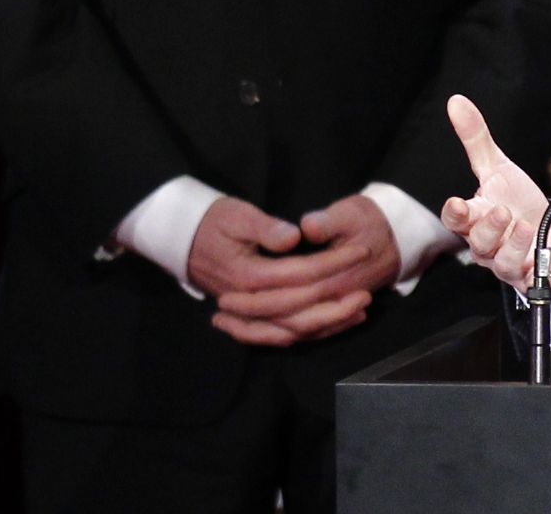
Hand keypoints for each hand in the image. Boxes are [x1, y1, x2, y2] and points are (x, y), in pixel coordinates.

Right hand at [190, 196, 376, 345]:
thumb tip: (294, 237)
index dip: (332, 263)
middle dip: (336, 306)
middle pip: (297, 314)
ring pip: (291, 331)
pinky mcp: (249, 319)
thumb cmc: (213, 222)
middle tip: (367, 294)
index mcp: (247, 275)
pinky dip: (308, 334)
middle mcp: (247, 301)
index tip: (361, 251)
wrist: (183, 240)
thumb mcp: (236, 215)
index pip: (298, 274)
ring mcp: (246, 315)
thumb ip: (265, 227)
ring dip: (327, 325)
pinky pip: (280, 335)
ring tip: (359, 312)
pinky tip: (334, 325)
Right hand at [440, 94, 550, 290]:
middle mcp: (486, 244)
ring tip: (525, 226)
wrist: (549, 229)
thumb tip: (456, 101)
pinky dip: (534, 266)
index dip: (455, 213)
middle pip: (477, 242)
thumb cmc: (516, 201)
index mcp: (475, 217)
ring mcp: (506, 262)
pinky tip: (543, 253)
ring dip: (513, 245)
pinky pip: (527, 278)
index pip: (456, 219)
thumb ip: (476, 139)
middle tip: (502, 210)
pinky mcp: (529, 276)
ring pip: (500, 262)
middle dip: (488, 228)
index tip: (457, 203)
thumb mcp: (499, 167)